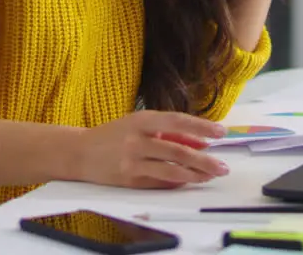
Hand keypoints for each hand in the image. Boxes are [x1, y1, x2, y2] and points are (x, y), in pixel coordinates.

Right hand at [71, 111, 230, 188]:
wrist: (80, 152)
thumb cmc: (114, 135)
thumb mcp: (140, 125)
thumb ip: (169, 132)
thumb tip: (201, 142)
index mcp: (141, 120)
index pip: (177, 121)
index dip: (201, 127)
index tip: (221, 132)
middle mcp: (137, 140)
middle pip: (178, 150)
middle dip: (204, 160)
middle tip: (222, 165)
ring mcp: (133, 161)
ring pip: (171, 170)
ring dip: (195, 174)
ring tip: (210, 175)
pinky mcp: (130, 180)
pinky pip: (160, 182)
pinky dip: (177, 181)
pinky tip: (189, 180)